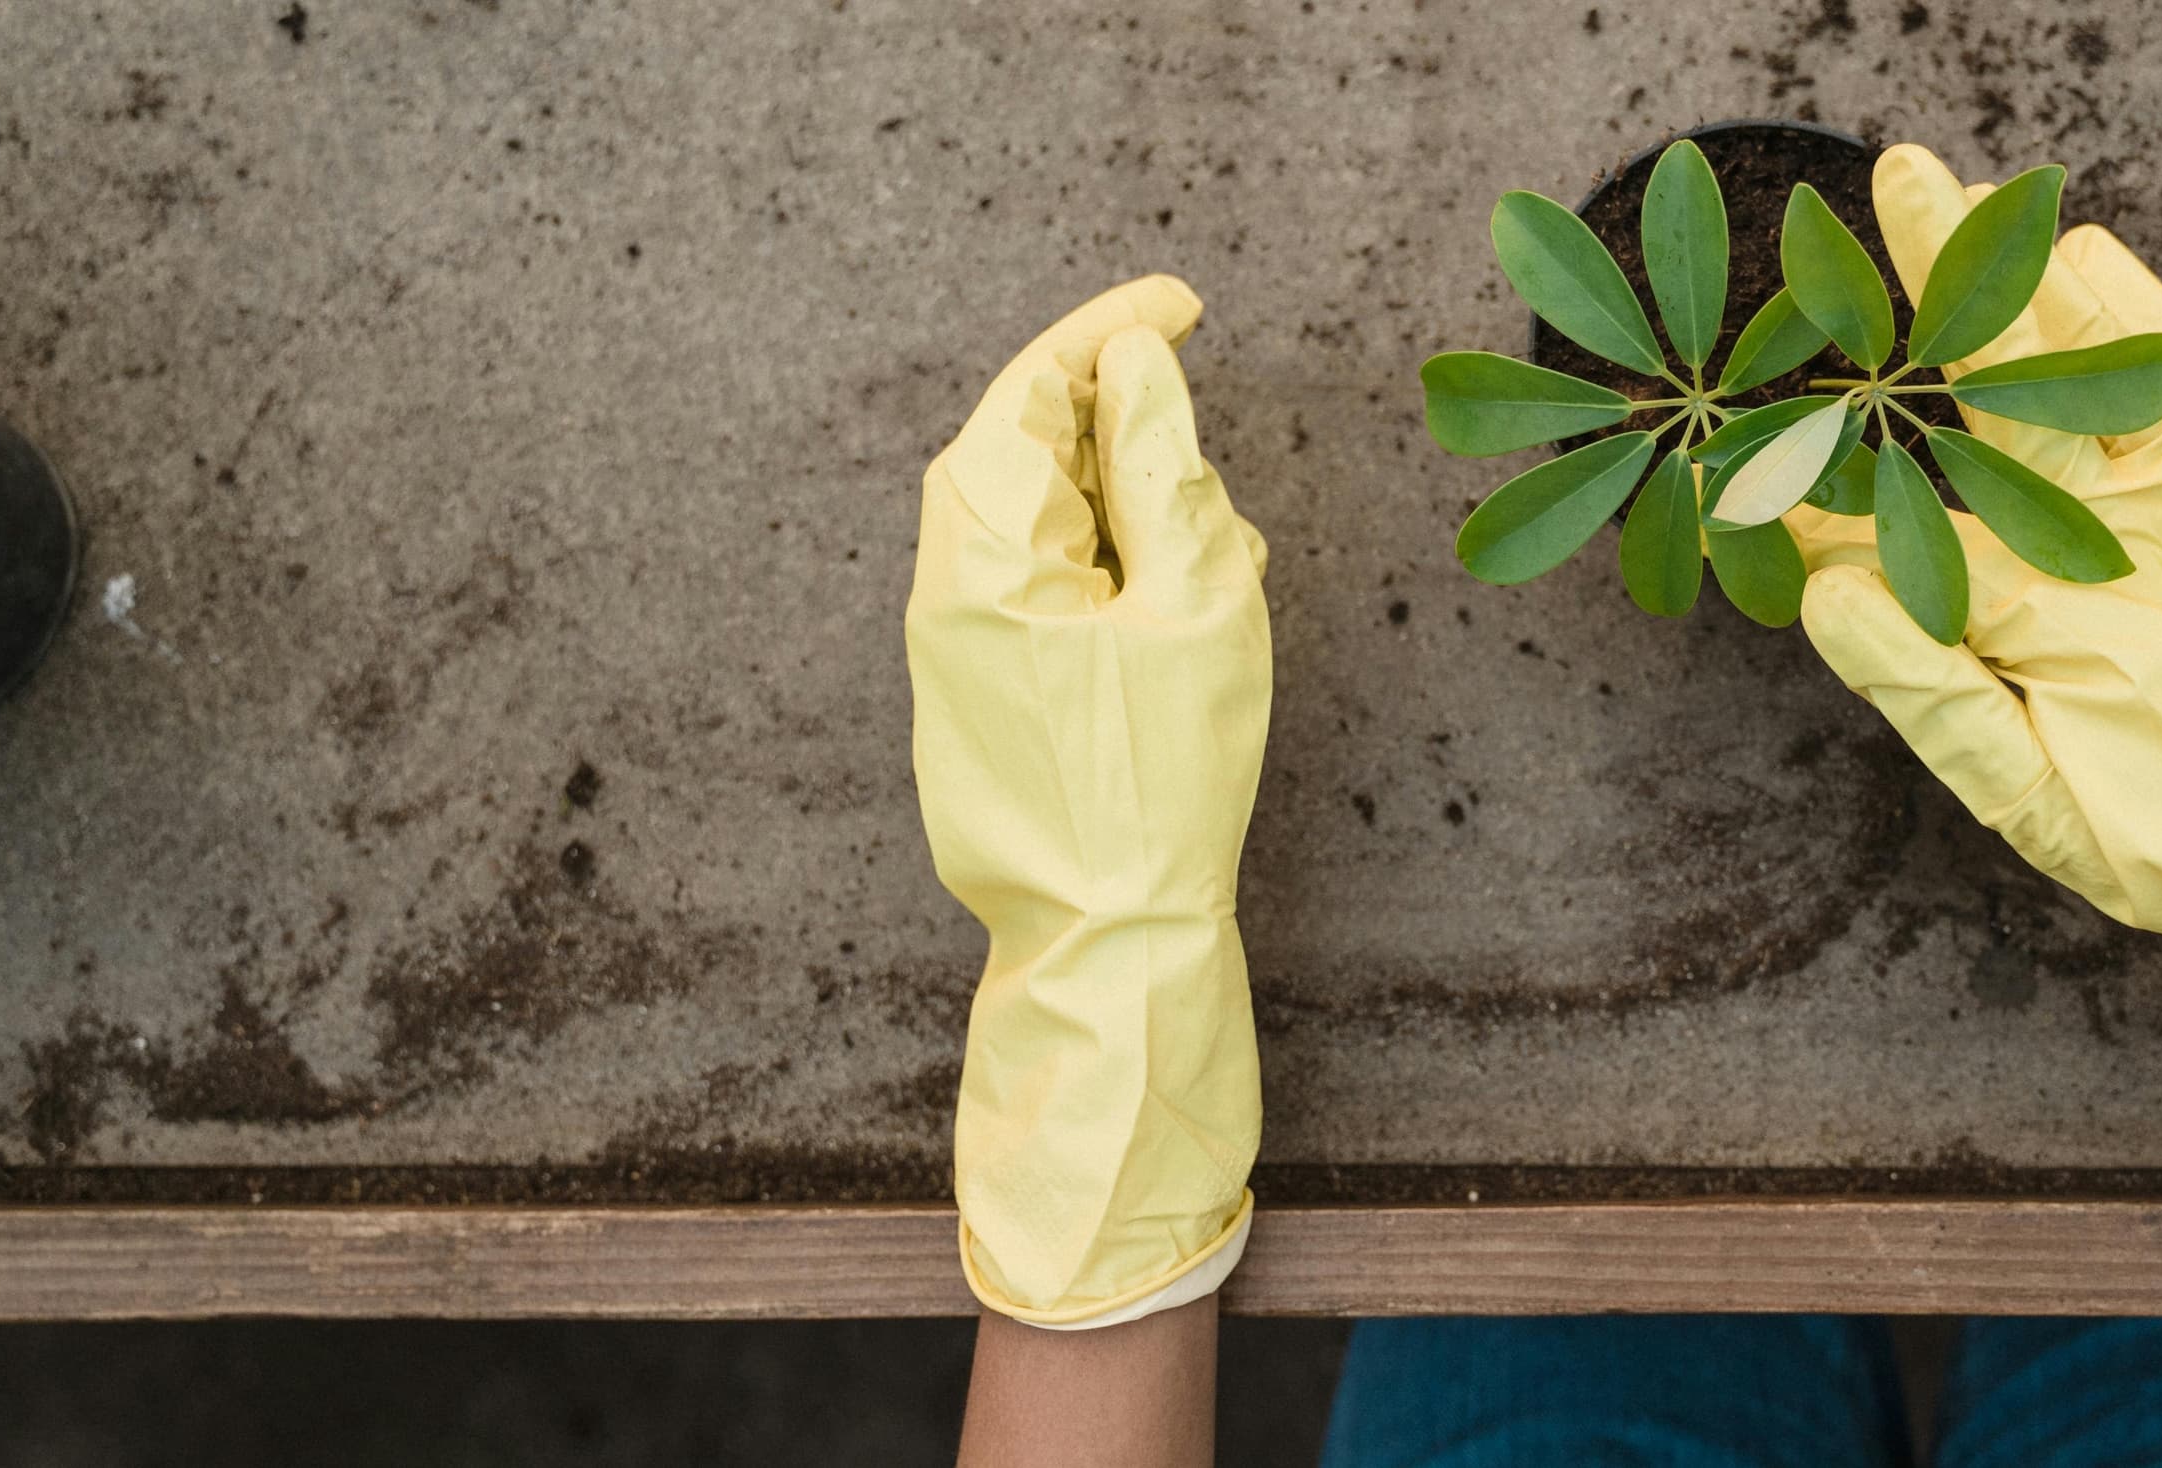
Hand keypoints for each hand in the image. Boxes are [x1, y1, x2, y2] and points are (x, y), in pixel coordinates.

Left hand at [908, 275, 1269, 1323]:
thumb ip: (1166, 468)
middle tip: (1214, 474)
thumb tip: (1137, 363)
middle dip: (1127, 437)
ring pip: (1043, 527)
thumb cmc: (1163, 780)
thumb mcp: (1198, 601)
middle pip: (1027, 452)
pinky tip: (1177, 628)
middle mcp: (945, 587)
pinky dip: (1110, 581)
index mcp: (985, 551)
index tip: (1183, 302)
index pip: (1033, 391)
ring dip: (1131, 520)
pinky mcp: (975, 700)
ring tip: (1217, 577)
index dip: (1110, 330)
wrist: (1110, 944)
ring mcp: (952, 648)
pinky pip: (1038, 595)